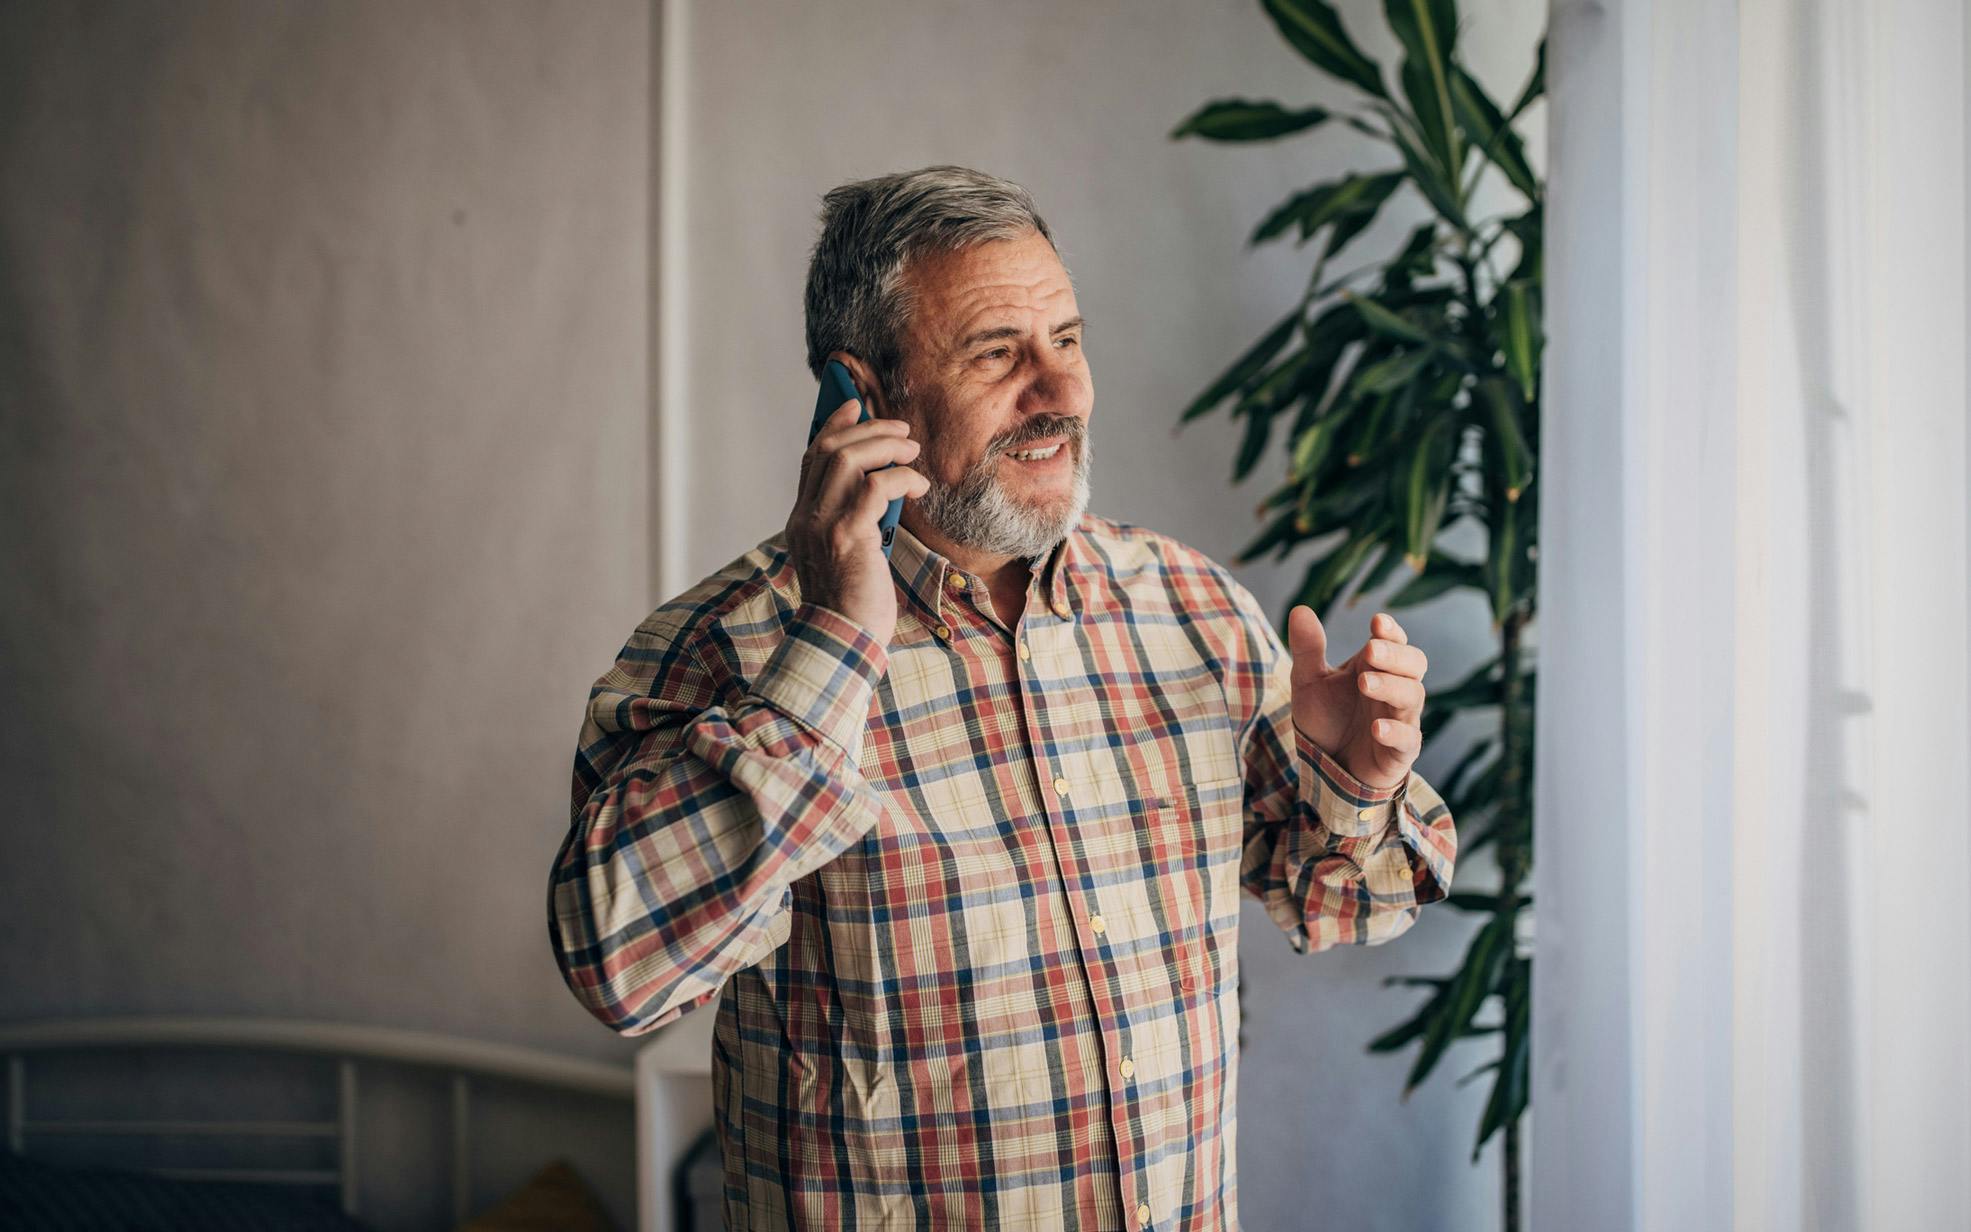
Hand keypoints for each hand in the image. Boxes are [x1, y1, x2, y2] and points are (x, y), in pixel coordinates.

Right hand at [785, 365, 928, 647]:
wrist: (842, 643)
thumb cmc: (852, 606)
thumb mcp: (845, 556)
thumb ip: (852, 521)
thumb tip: (880, 490)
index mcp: (802, 520)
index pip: (811, 459)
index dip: (833, 426)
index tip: (854, 405)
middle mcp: (806, 517)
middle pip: (829, 450)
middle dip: (867, 429)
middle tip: (900, 428)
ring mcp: (823, 525)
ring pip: (848, 460)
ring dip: (885, 447)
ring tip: (912, 451)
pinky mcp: (847, 537)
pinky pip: (876, 487)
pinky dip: (901, 478)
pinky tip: (919, 487)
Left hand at [1287, 607, 1427, 789]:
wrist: (1327, 768)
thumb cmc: (1325, 719)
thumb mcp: (1308, 682)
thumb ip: (1307, 649)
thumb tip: (1299, 610)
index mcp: (1375, 667)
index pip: (1395, 642)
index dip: (1391, 631)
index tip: (1377, 622)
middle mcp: (1394, 689)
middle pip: (1414, 664)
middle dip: (1395, 655)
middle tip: (1371, 650)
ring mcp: (1401, 719)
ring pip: (1412, 696)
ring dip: (1391, 687)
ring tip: (1365, 684)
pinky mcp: (1400, 752)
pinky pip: (1408, 739)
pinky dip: (1395, 732)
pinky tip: (1376, 728)